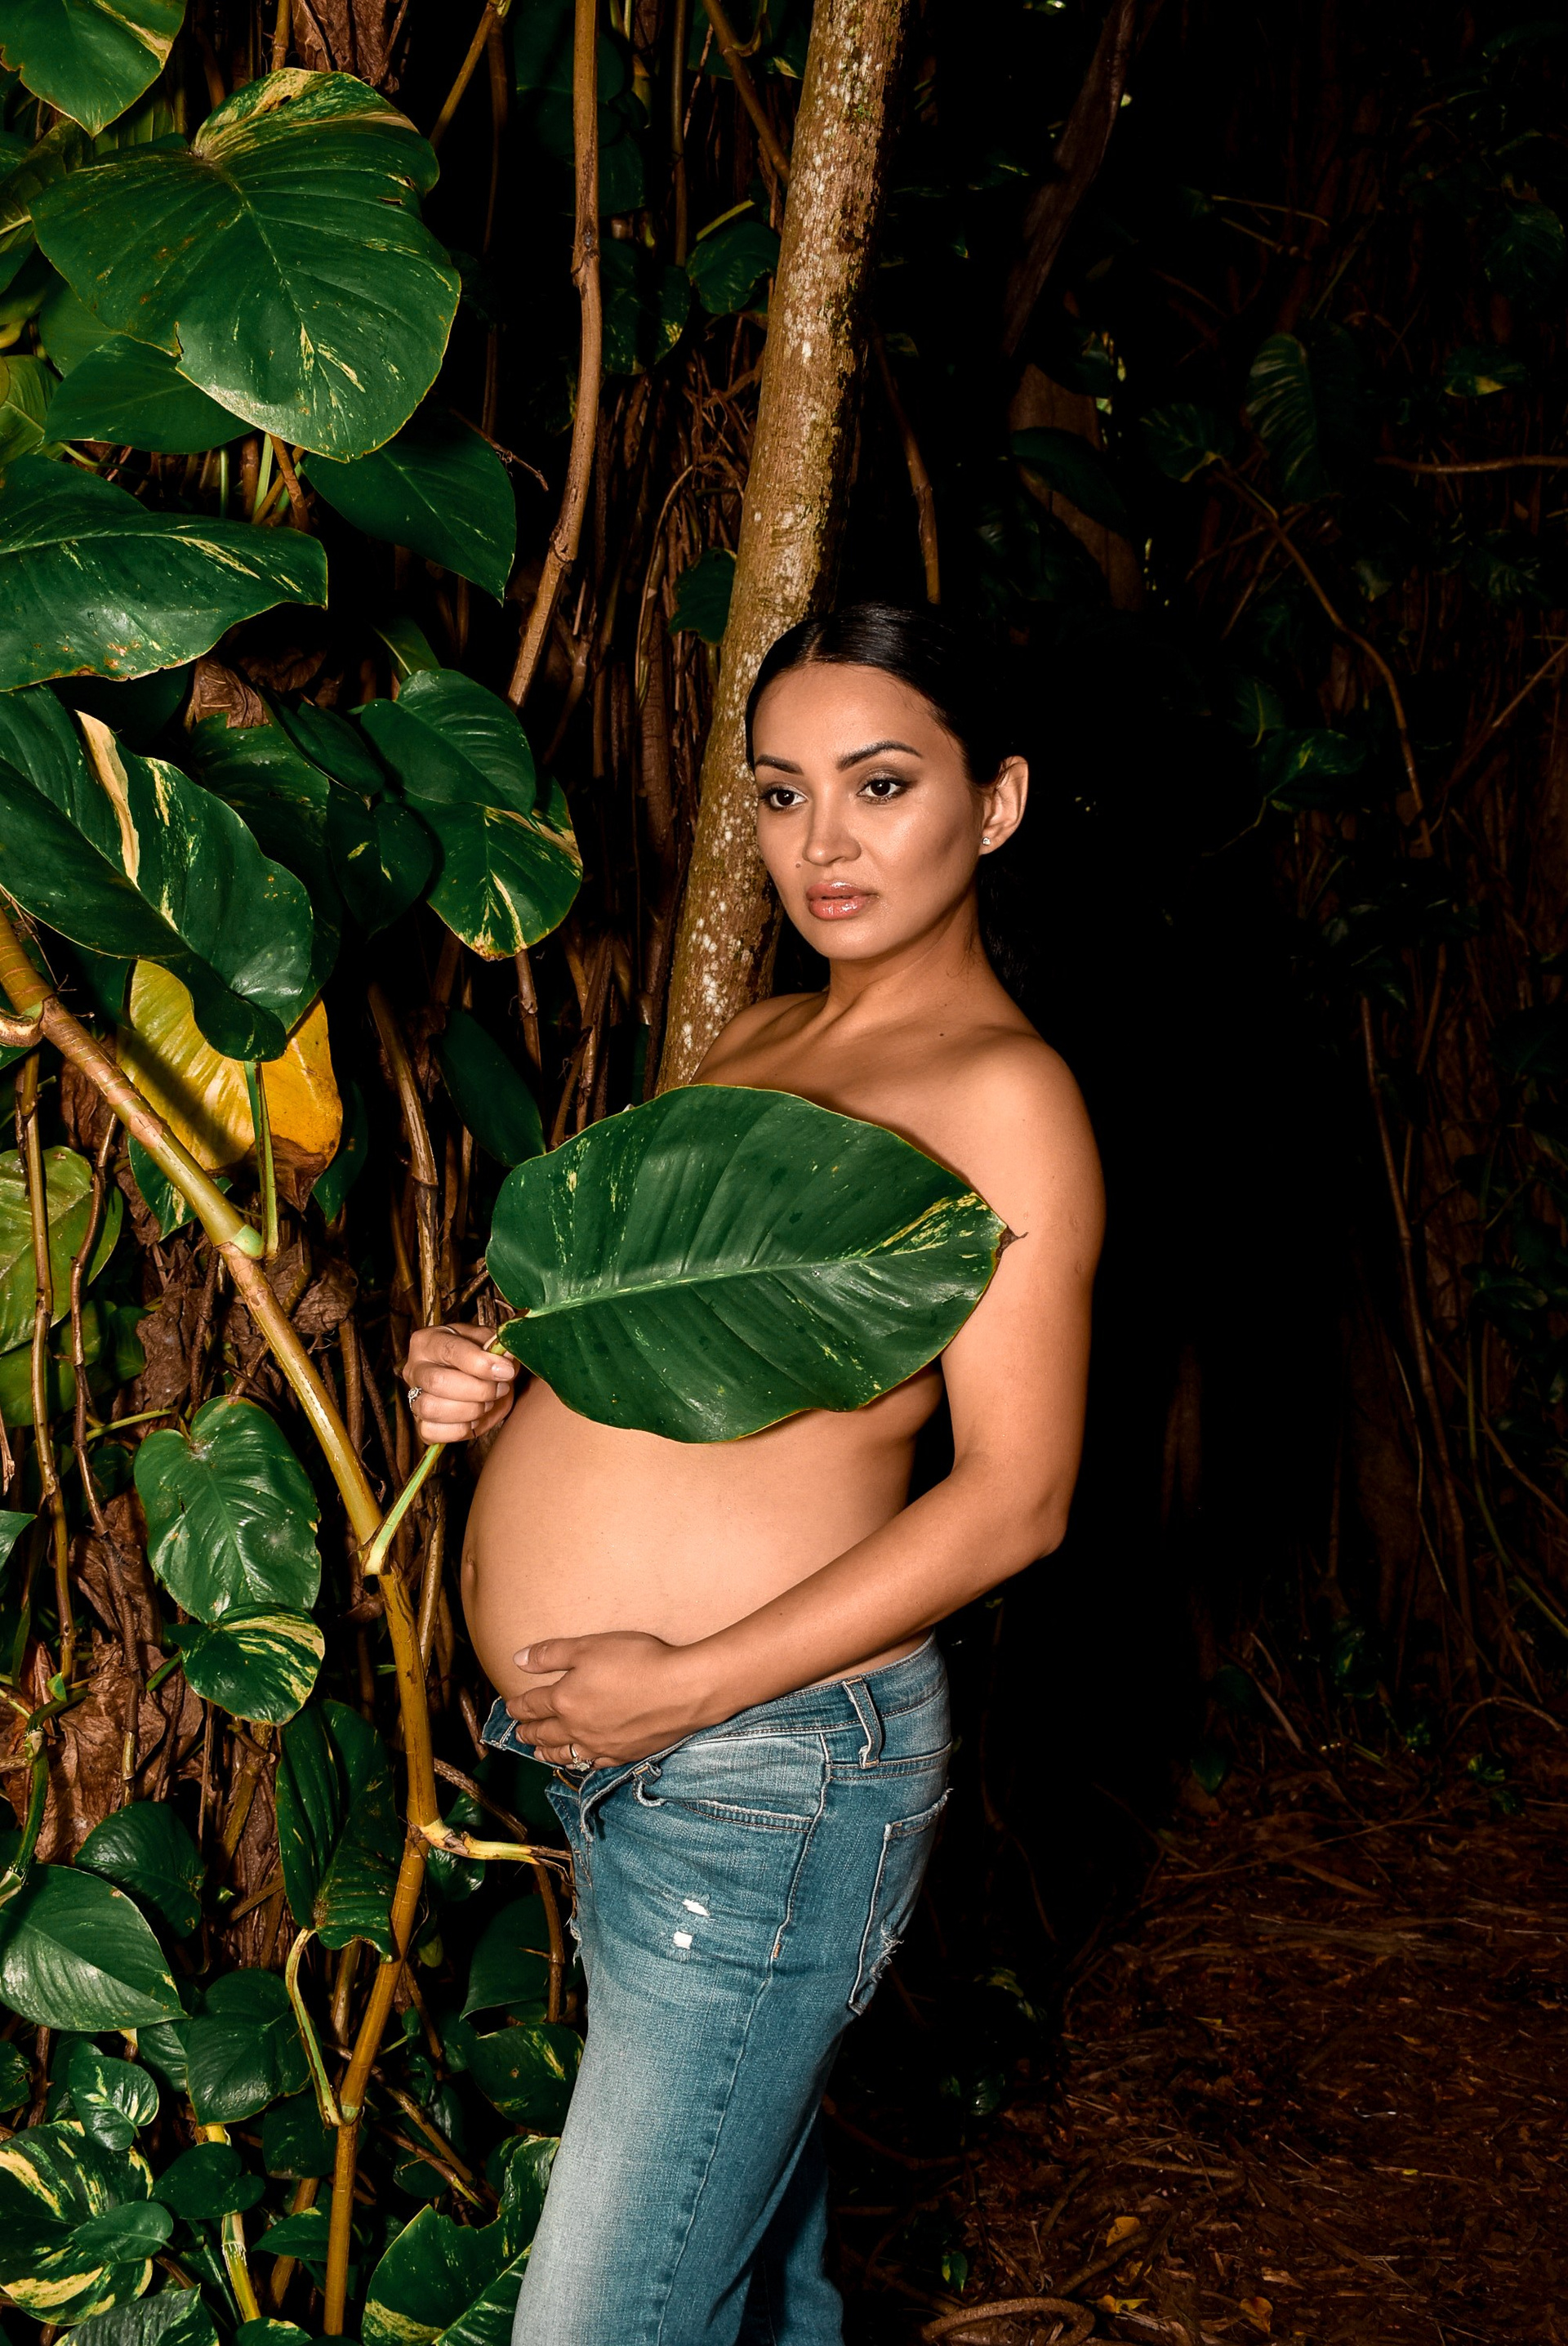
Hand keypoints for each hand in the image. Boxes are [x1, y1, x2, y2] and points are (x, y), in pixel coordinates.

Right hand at [402, 1322, 517, 1444]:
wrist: (481, 1381)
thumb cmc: (482, 1358)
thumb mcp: (491, 1344)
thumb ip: (497, 1346)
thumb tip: (506, 1355)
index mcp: (429, 1340)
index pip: (450, 1350)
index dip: (480, 1363)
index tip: (505, 1371)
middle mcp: (415, 1369)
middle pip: (437, 1382)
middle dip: (477, 1390)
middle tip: (500, 1389)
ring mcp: (413, 1398)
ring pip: (430, 1409)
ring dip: (469, 1410)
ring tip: (488, 1403)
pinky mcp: (420, 1424)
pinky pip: (431, 1432)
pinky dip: (458, 1430)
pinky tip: (474, 1419)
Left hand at [506, 1632, 712, 1767]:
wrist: (682, 1690)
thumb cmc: (636, 1661)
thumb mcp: (589, 1646)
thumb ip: (551, 1654)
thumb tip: (517, 1659)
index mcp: (564, 1700)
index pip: (533, 1705)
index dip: (518, 1706)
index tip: (510, 1707)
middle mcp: (577, 1728)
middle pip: (545, 1732)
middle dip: (528, 1731)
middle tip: (518, 1732)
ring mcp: (600, 1745)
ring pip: (564, 1753)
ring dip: (547, 1753)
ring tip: (536, 1753)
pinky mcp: (622, 1755)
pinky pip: (592, 1764)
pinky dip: (578, 1764)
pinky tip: (578, 1762)